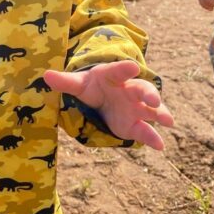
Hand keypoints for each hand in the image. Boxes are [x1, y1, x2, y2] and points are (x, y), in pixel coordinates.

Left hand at [44, 60, 173, 150]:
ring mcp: (136, 107)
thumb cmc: (92, 87)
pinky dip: (153, 138)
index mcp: (114, 76)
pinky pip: (146, 131)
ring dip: (160, 113)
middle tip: (153, 100)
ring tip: (168, 121)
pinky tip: (160, 146)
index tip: (133, 66)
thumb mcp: (79, 84)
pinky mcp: (136, 124)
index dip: (125, 68)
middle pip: (142, 89)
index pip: (119, 70)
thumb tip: (45, 75)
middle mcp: (130, 89)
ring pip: (151, 109)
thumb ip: (65, 82)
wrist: (103, 98)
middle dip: (149, 94)